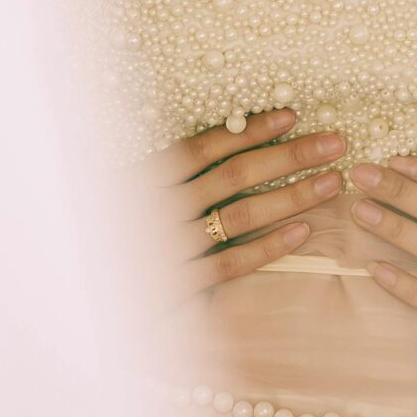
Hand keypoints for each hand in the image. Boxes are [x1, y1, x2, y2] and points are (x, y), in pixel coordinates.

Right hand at [133, 108, 346, 316]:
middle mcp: (158, 208)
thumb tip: (232, 139)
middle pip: (234, 175)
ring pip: (240, 216)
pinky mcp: (178, 285)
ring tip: (331, 183)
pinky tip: (302, 231)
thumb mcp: (130, 195)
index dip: (250, 130)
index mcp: (146, 178)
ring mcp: (168, 247)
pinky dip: (268, 247)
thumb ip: (170, 174)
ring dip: (291, 196)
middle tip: (334, 144)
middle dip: (290, 156)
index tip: (292, 116)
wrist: (81, 300)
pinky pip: (231, 263)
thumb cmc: (114, 235)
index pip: (206, 147)